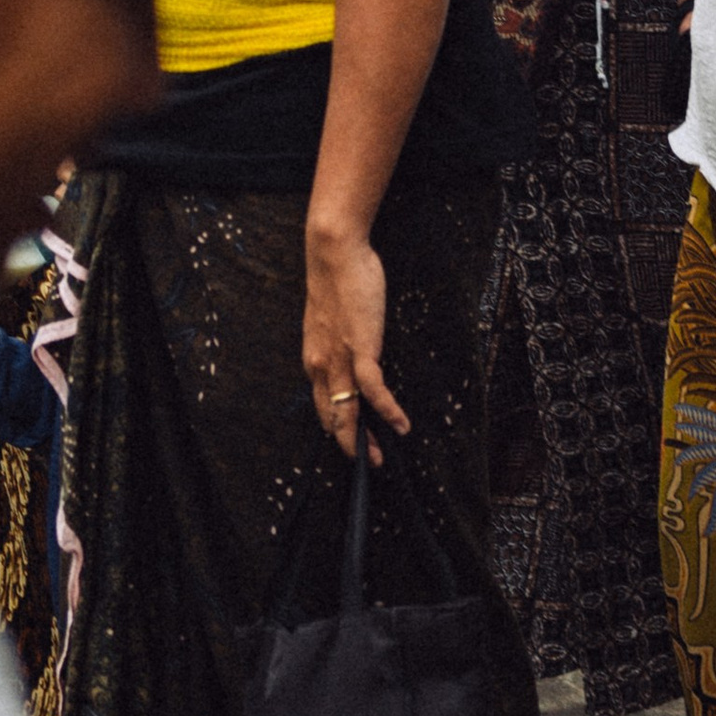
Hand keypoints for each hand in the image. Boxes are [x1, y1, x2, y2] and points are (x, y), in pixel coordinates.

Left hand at [302, 224, 404, 455]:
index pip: (322, 405)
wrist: (334, 253)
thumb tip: (353, 352)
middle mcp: (320, 365)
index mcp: (314, 358)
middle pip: (332, 416)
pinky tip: (400, 425)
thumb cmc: (338, 280)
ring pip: (347, 411)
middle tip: (366, 463)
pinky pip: (372, 390)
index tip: (351, 442)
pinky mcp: (359, 349)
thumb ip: (339, 341)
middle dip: (349, 443)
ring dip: (364, 438)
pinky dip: (387, 411)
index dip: (336, 428)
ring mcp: (338, 359)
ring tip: (380, 458)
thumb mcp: (333, 319)